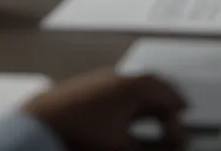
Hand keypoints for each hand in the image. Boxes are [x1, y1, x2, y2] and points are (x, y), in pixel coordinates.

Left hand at [23, 69, 187, 150]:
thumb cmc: (81, 131)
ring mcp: (101, 79)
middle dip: (166, 104)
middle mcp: (119, 76)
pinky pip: (117, 89)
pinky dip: (129, 102)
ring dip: (147, 102)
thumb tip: (167, 146)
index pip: (169, 98)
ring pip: (135, 86)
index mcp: (134, 86)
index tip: (179, 138)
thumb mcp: (122, 146)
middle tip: (175, 117)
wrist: (41, 123)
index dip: (178, 122)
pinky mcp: (86, 86)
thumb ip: (149, 148)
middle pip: (154, 86)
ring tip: (151, 117)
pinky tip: (123, 116)